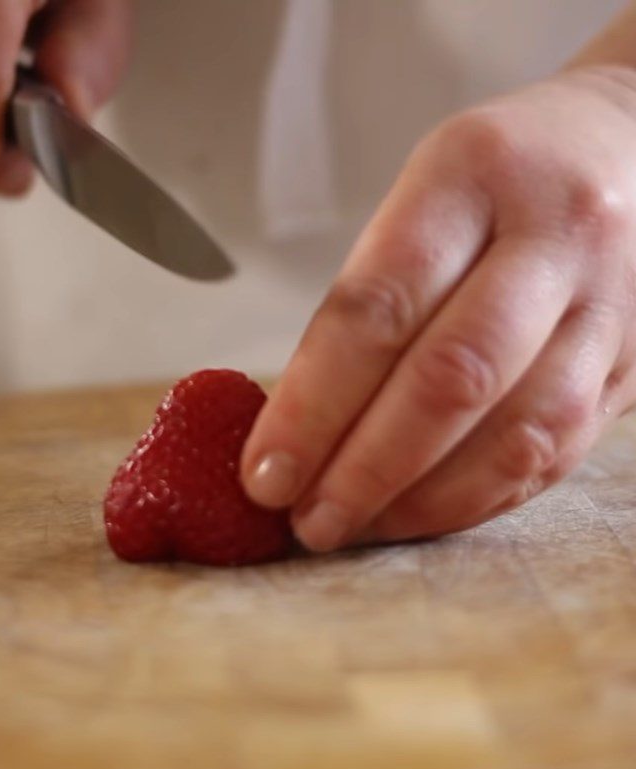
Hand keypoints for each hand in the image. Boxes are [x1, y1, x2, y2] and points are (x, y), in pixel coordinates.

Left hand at [242, 66, 635, 551]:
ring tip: (355, 527)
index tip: (265, 472)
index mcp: (471, 176)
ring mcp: (608, 305)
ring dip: (422, 501)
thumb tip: (298, 424)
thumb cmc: (496, 180)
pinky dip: (478, 499)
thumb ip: (368, 303)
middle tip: (305, 520)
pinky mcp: (632, 365)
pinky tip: (421, 515)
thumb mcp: (421, 199)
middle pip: (449, 378)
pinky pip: (555, 453)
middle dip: (364, 469)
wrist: (630, 145)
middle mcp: (553, 237)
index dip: (312, 406)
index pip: (376, 309)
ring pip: (515, 432)